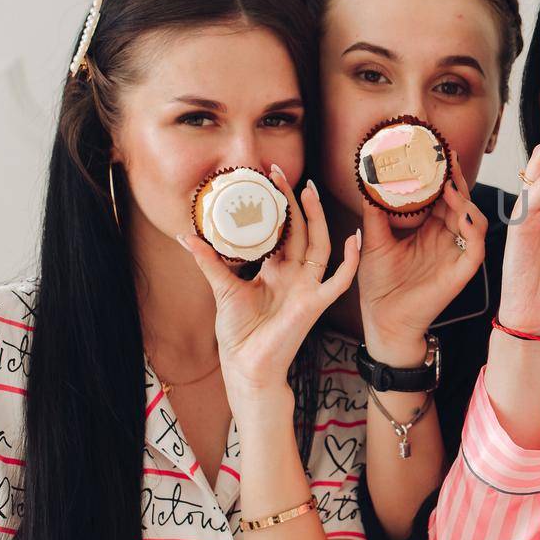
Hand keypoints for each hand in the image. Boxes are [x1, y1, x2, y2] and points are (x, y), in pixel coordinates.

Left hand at [179, 165, 359, 413]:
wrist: (247, 367)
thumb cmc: (240, 334)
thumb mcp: (222, 290)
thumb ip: (210, 262)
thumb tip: (186, 236)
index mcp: (277, 271)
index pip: (283, 231)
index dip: (278, 206)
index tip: (268, 179)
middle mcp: (296, 275)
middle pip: (301, 230)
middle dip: (294, 200)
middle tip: (282, 172)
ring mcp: (307, 288)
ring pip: (319, 244)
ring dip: (316, 217)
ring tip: (309, 190)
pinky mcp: (313, 304)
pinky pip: (340, 280)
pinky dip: (350, 261)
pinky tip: (352, 239)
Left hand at [358, 164, 488, 365]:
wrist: (382, 319)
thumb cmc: (380, 285)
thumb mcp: (374, 240)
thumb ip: (376, 212)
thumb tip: (368, 180)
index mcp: (429, 229)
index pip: (441, 195)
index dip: (440, 174)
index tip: (432, 150)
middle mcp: (446, 237)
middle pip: (460, 201)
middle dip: (455, 178)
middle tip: (445, 156)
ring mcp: (457, 253)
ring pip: (473, 219)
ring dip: (464, 201)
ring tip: (449, 187)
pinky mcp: (463, 271)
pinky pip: (477, 246)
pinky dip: (473, 228)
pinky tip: (461, 216)